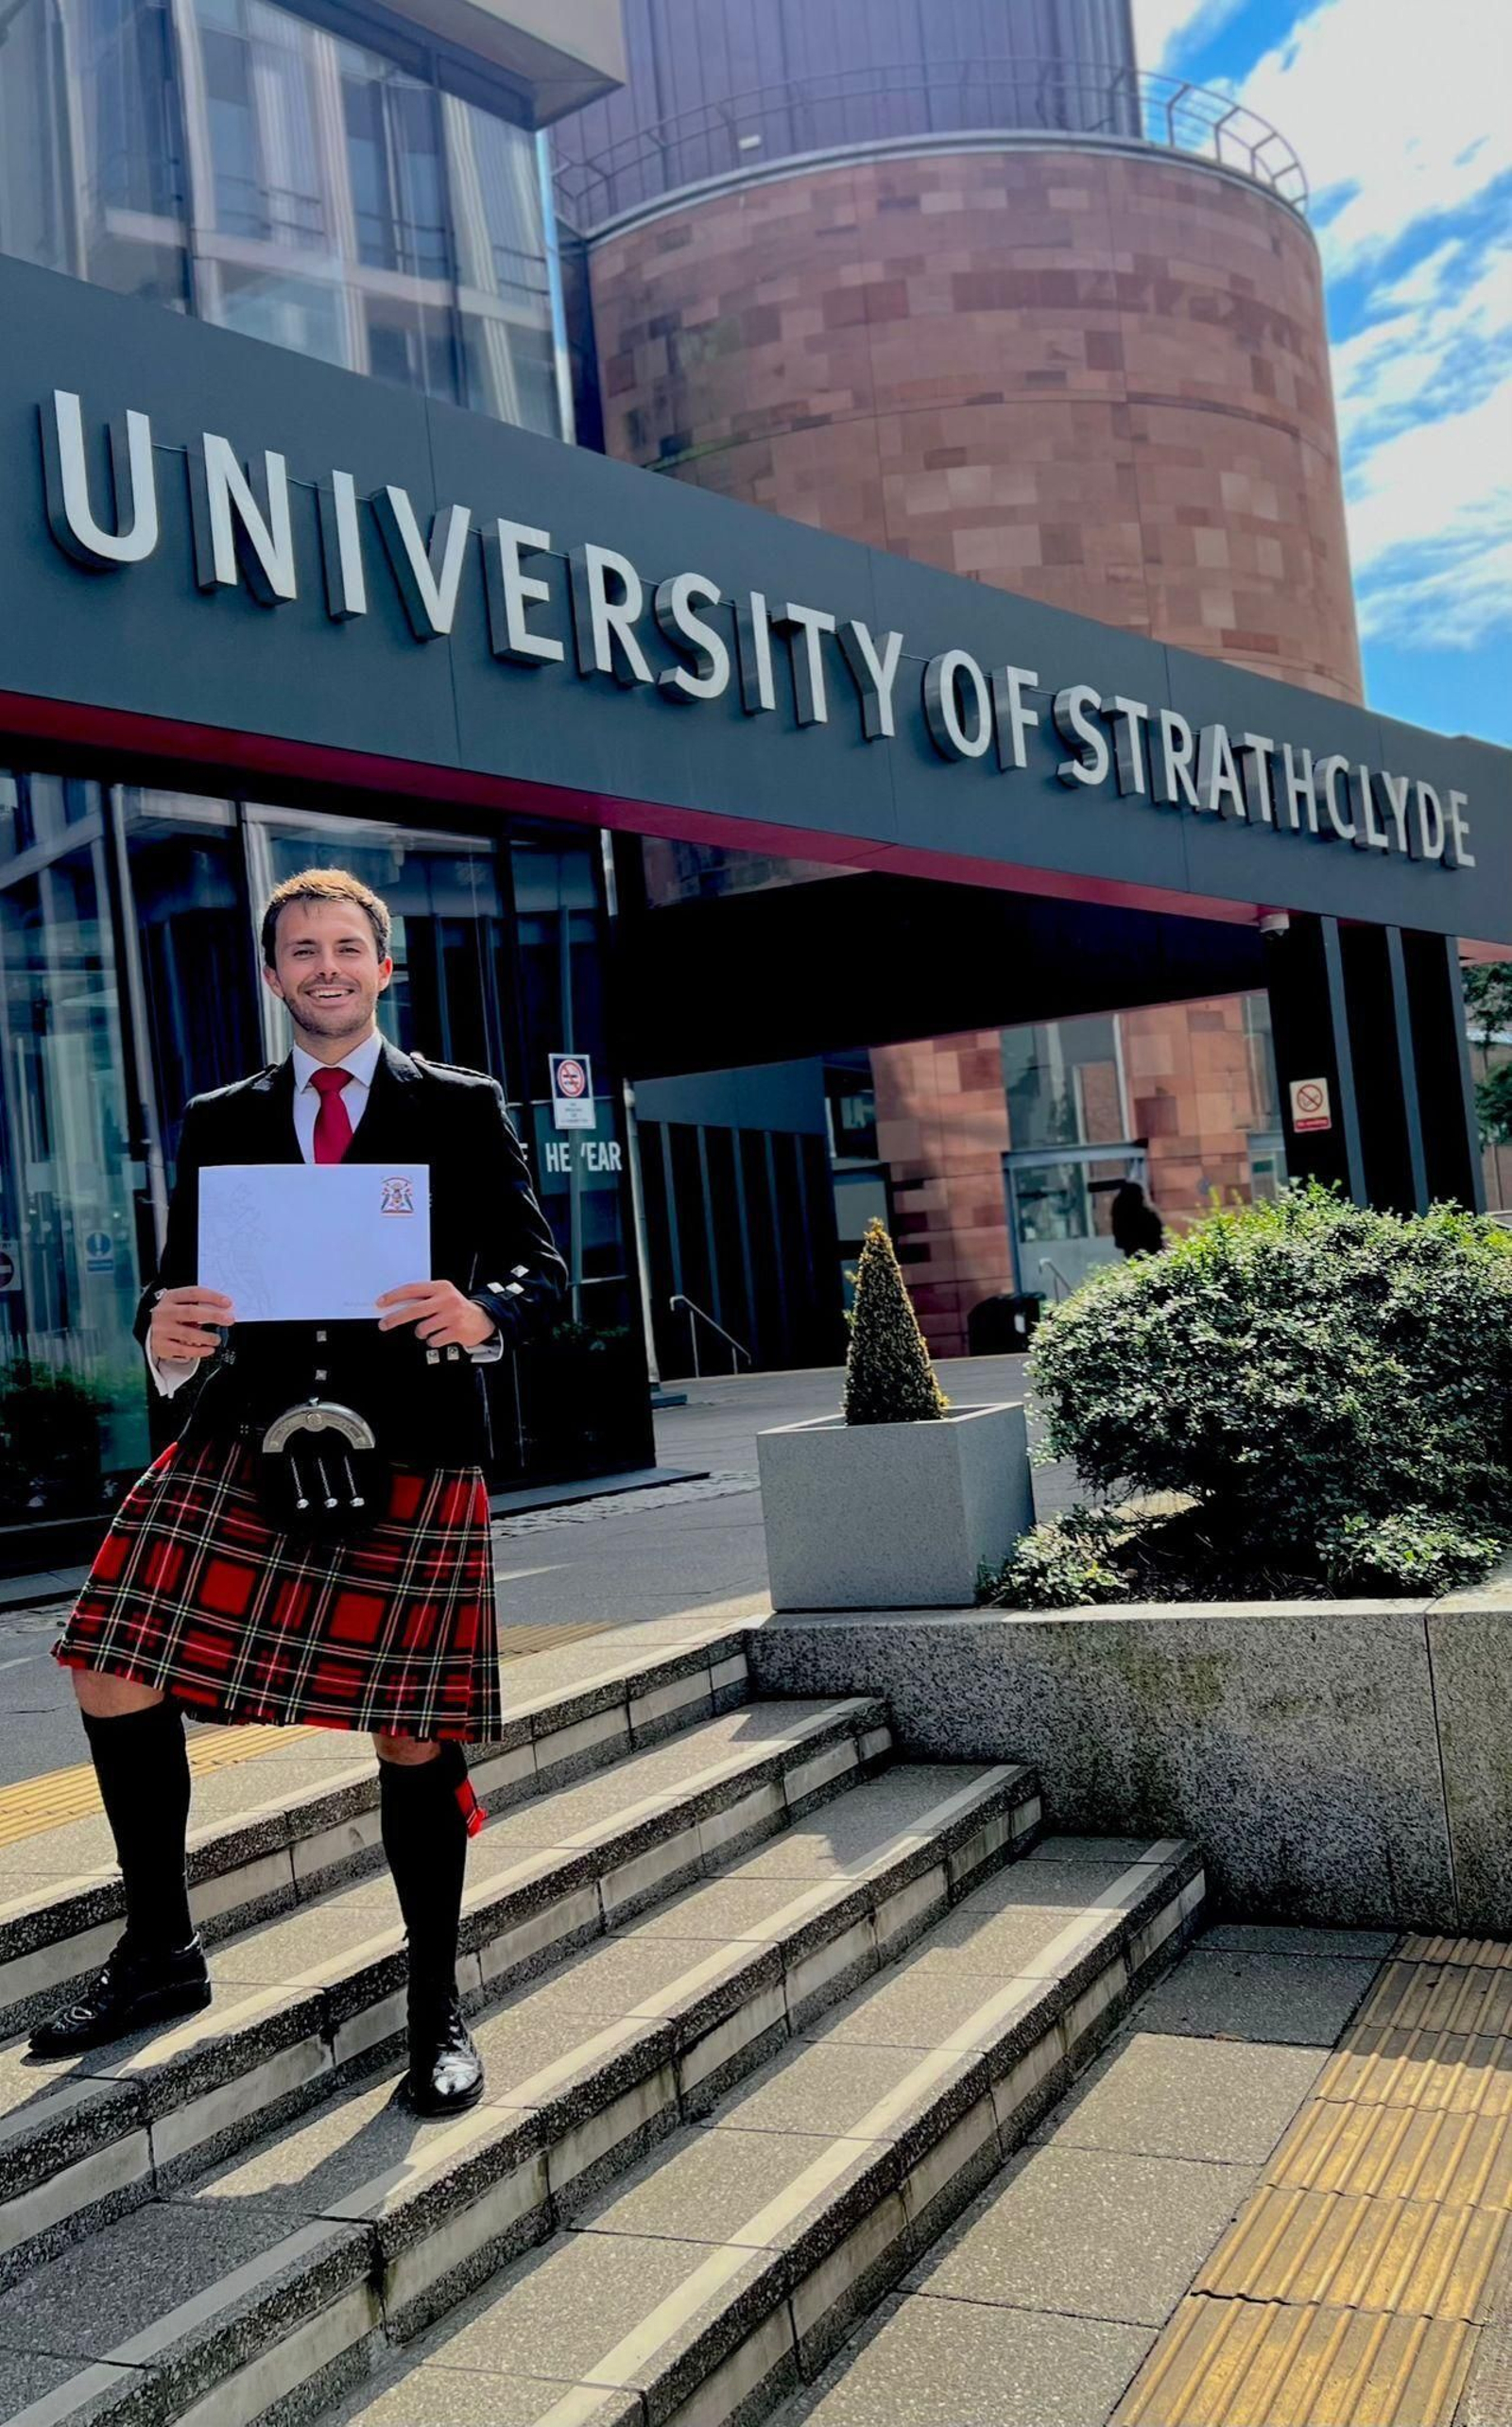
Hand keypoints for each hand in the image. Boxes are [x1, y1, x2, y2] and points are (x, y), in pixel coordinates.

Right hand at [149, 1286, 233, 1360]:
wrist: (151, 1330)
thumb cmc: (172, 1316)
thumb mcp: (180, 1305)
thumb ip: (198, 1305)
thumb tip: (223, 1310)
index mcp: (170, 1297)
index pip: (193, 1293)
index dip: (212, 1297)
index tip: (227, 1303)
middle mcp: (164, 1312)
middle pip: (190, 1312)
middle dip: (213, 1315)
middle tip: (229, 1320)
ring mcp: (161, 1329)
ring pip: (188, 1334)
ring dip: (207, 1337)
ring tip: (217, 1339)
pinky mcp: (161, 1345)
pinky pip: (183, 1350)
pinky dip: (199, 1351)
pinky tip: (209, 1349)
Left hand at [375, 1280, 496, 1349]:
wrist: (482, 1320)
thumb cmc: (456, 1308)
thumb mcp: (442, 1296)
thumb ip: (423, 1299)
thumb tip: (395, 1307)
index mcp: (441, 1287)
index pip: (412, 1289)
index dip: (394, 1296)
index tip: (381, 1303)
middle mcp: (447, 1300)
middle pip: (413, 1310)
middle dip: (395, 1318)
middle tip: (384, 1324)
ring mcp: (452, 1316)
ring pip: (422, 1328)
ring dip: (422, 1332)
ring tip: (432, 1328)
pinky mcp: (457, 1331)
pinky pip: (433, 1340)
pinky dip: (433, 1340)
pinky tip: (442, 1334)